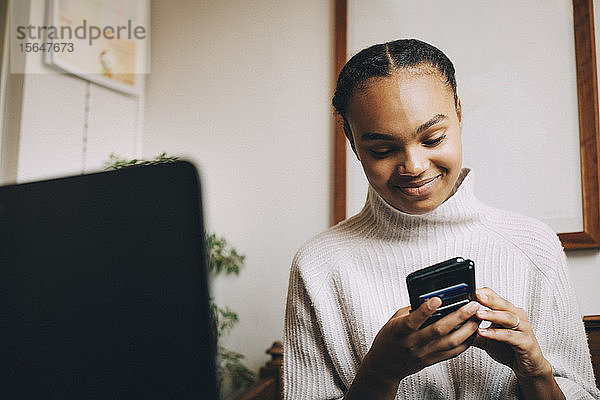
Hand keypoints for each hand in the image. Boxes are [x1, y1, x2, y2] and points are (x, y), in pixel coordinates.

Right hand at [362, 297, 479, 382]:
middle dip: (458, 316)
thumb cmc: (389, 339)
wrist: (384, 365)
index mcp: (399, 331)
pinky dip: (464, 342)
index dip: (425, 310)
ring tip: (476, 318)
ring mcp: (423, 353)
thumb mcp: (393, 321)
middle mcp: (412, 343)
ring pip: (450, 342)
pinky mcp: (431, 360)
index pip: (413, 320)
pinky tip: (471, 333)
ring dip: (467, 329)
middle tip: (472, 305)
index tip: (438, 299)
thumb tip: (429, 298)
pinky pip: (452, 352)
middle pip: (439, 330)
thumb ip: (410, 311)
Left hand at [473, 287, 551, 378]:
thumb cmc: (509, 349)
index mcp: (508, 311)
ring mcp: (523, 329)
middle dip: (488, 300)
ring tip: (477, 314)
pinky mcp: (526, 342)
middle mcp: (517, 317)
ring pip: (507, 317)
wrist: (528, 366)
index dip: (482, 294)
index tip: (468, 292)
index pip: (495, 297)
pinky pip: (510, 336)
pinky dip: (496, 334)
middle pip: (502, 303)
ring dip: (492, 315)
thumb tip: (456, 325)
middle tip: (475, 297)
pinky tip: (484, 333)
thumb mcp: (487, 338)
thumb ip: (473, 331)